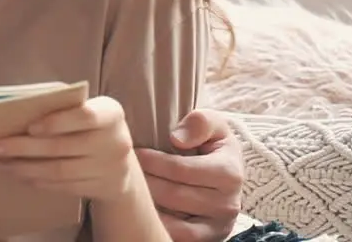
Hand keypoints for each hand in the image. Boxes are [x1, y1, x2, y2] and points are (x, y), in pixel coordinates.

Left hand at [0, 96, 137, 202]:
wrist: (122, 164)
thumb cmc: (91, 127)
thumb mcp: (87, 111)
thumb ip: (63, 108)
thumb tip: (15, 109)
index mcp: (111, 113)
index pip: (84, 116)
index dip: (56, 122)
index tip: (29, 128)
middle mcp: (116, 141)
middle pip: (62, 147)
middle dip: (21, 148)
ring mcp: (111, 169)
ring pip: (59, 170)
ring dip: (23, 168)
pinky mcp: (102, 188)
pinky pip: (64, 186)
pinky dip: (38, 181)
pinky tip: (19, 175)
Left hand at [135, 109, 243, 241]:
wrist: (225, 175)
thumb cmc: (211, 146)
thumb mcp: (213, 126)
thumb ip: (201, 122)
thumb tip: (178, 138)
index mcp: (229, 173)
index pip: (179, 169)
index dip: (151, 160)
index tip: (133, 152)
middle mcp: (227, 204)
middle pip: (171, 194)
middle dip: (143, 181)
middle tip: (121, 170)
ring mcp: (217, 226)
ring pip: (170, 219)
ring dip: (145, 204)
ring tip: (128, 188)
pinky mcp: (206, 240)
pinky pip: (176, 237)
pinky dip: (156, 225)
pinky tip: (141, 210)